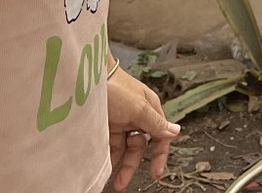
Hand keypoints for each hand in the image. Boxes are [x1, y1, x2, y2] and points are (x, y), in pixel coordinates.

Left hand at [106, 67, 178, 188]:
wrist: (85, 78)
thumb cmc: (115, 88)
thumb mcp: (139, 108)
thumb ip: (156, 123)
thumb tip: (176, 132)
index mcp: (150, 110)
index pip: (160, 137)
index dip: (159, 156)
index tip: (156, 173)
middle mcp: (137, 117)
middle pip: (139, 148)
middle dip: (131, 166)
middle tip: (122, 183)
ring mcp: (120, 122)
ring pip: (123, 150)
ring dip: (118, 164)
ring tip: (110, 179)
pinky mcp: (105, 126)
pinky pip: (109, 147)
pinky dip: (108, 158)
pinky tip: (104, 166)